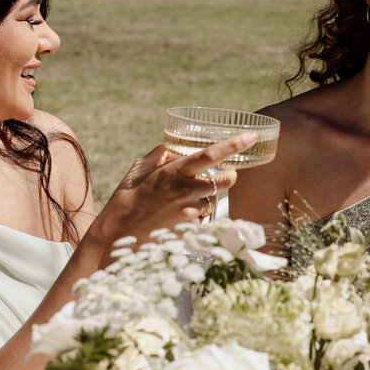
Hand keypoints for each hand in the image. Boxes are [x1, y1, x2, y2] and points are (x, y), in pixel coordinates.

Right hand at [92, 133, 256, 245]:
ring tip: (183, 199)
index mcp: (173, 172)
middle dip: (230, 176)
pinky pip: (202, 217)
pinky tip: (177, 214)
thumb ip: (160, 155)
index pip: (210, 155)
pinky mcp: (189, 228)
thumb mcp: (139, 169)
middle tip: (224, 173)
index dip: (233, 145)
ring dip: (206, 197)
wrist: (119, 233)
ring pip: (213, 200)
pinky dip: (197, 214)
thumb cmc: (127, 198)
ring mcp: (189, 212)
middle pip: (225, 181)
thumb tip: (173, 149)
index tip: (250, 136)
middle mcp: (186, 191)